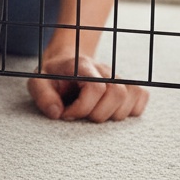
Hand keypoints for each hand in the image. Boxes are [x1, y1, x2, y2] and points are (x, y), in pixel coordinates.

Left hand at [27, 52, 148, 122]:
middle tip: (81, 115)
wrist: (65, 63)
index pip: (96, 87)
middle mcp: (104, 69)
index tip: (67, 114)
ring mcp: (117, 77)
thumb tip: (57, 112)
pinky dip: (132, 109)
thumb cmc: (52, 77)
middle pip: (117, 93)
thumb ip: (43, 96)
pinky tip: (111, 111)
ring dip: (113, 114)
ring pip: (131, 96)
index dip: (82, 108)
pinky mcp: (127, 85)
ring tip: (94, 114)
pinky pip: (142, 96)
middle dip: (98, 114)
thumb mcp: (37, 83)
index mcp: (82, 66)